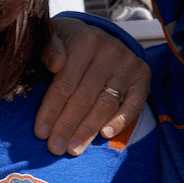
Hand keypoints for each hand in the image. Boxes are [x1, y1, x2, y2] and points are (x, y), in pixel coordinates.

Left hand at [36, 18, 148, 154]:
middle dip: (67, 125)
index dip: (52, 110)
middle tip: (56, 148)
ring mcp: (127, 64)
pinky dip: (121, 120)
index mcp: (84, 41)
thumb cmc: (68, 43)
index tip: (40, 133)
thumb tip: (55, 63)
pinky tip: (106, 134)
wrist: (96, 33)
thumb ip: (49, 48)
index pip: (65, 84)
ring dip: (89, 130)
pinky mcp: (142, 75)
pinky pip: (134, 103)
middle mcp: (109, 52)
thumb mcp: (54, 38)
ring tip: (74, 148)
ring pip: (106, 104)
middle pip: (84, 97)